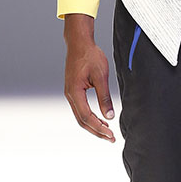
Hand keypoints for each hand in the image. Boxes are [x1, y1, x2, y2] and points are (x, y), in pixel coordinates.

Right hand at [63, 14, 115, 140]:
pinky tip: (101, 119)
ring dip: (93, 125)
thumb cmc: (90, 56)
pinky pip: (80, 109)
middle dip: (96, 131)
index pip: (87, 116)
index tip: (111, 134)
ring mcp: (70, 93)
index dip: (99, 127)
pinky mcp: (73, 91)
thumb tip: (110, 116)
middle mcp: (70, 95)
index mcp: (74, 92)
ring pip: (80, 116)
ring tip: (107, 131)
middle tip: (111, 138)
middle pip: (82, 121)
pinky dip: (90, 117)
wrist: (79, 43)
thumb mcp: (101, 76)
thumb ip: (104, 97)